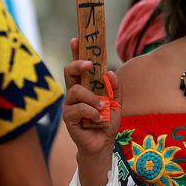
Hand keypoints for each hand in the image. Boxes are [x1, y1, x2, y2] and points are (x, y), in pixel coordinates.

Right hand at [63, 38, 121, 161]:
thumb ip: (115, 88)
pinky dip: (91, 112)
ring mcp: (69, 105)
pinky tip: (98, 118)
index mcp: (84, 86)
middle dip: (78, 64)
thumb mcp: (116, 103)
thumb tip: (110, 73)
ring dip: (92, 97)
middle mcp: (74, 93)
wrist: (102, 145)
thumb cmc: (106, 122)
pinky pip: (77, 108)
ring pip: (75, 90)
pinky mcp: (68, 118)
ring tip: (102, 106)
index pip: (78, 66)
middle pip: (68, 71)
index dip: (75, 52)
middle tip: (90, 65)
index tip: (76, 39)